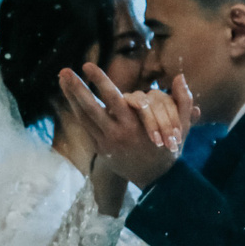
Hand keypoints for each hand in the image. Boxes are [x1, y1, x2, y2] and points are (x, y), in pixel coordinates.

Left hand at [57, 66, 197, 188]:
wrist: (156, 179)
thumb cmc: (168, 149)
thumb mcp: (182, 127)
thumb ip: (183, 101)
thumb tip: (180, 76)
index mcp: (135, 125)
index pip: (113, 98)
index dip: (99, 81)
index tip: (87, 66)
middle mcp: (117, 132)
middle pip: (92, 107)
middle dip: (77, 88)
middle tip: (65, 70)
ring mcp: (106, 141)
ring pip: (84, 116)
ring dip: (71, 97)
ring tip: (62, 78)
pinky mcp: (101, 148)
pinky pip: (86, 126)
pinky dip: (76, 111)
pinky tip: (69, 98)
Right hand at [122, 87, 194, 155]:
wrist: (138, 160)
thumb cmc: (159, 144)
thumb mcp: (174, 134)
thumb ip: (186, 120)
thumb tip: (197, 109)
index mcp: (169, 102)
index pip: (176, 103)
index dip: (177, 121)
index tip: (177, 140)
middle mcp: (154, 96)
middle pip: (162, 102)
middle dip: (167, 125)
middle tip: (168, 144)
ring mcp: (139, 97)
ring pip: (148, 102)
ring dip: (153, 122)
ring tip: (156, 141)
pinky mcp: (124, 100)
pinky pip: (132, 98)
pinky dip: (137, 103)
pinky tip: (141, 113)